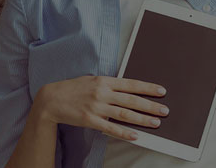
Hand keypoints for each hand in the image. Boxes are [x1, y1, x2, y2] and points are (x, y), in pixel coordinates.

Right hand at [33, 75, 170, 140]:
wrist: (51, 99)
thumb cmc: (72, 89)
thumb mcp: (92, 80)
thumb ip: (109, 85)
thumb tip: (127, 89)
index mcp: (104, 81)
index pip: (131, 84)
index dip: (148, 88)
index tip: (161, 91)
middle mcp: (102, 93)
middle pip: (131, 100)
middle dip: (150, 105)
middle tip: (165, 110)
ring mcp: (96, 107)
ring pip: (124, 114)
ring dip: (142, 119)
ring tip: (156, 123)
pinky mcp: (90, 120)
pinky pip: (110, 128)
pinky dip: (124, 132)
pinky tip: (135, 135)